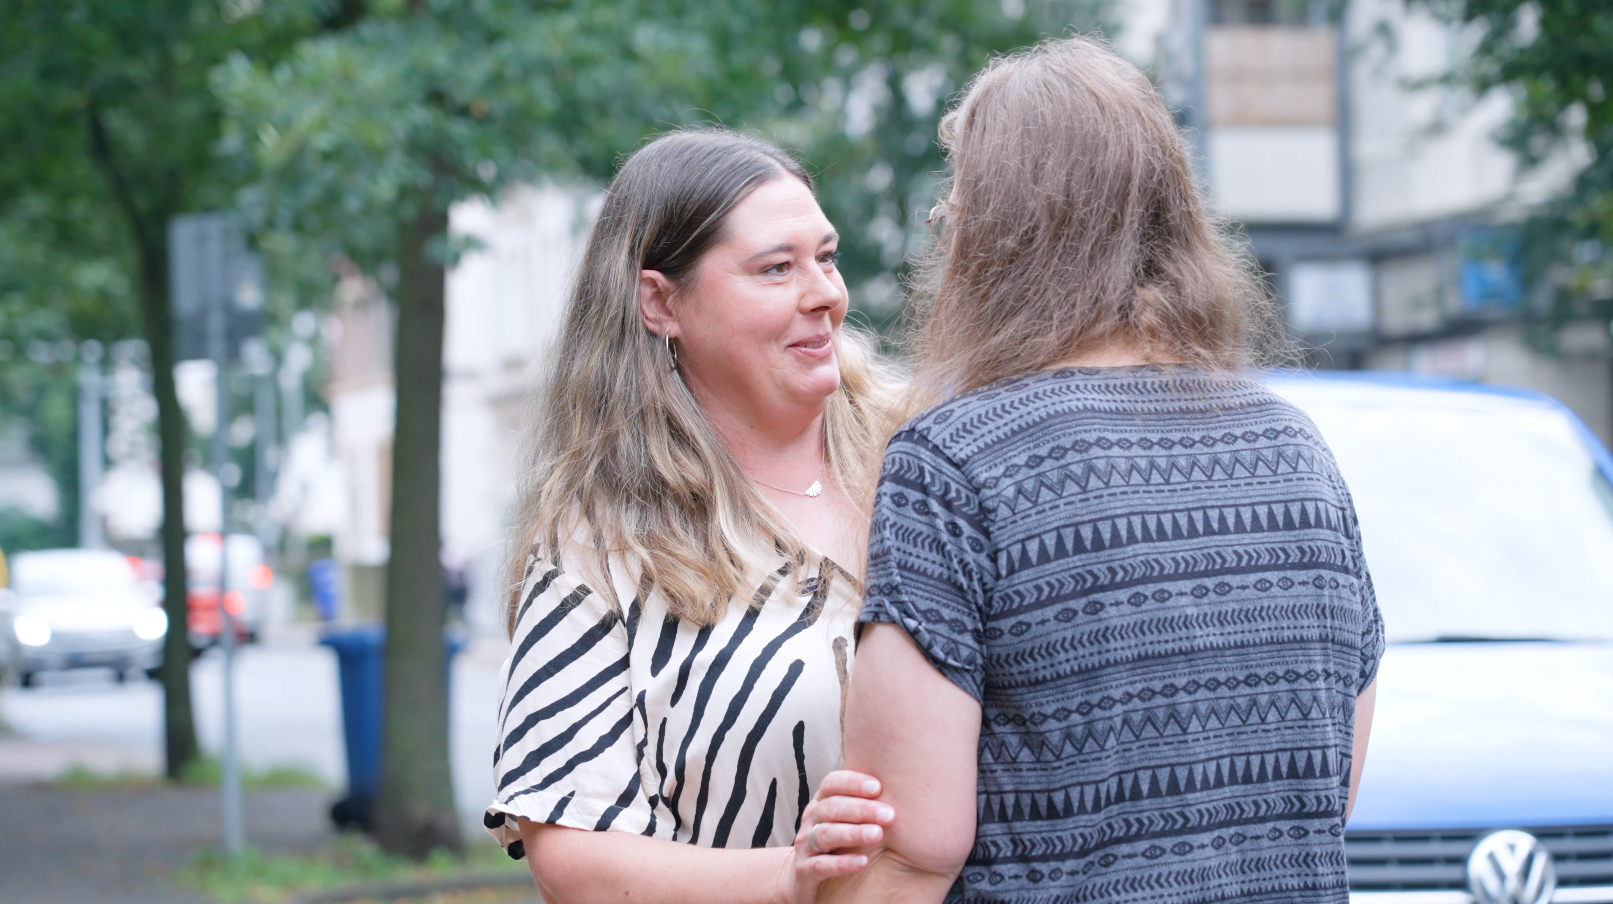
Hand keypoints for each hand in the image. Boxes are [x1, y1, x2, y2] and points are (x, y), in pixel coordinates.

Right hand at [787, 770, 893, 903]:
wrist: (805, 878)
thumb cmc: (836, 843)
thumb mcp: (844, 820)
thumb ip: (864, 806)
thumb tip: (902, 790)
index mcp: (821, 803)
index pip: (831, 784)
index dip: (852, 783)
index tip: (877, 787)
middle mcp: (811, 821)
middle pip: (831, 808)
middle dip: (861, 809)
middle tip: (888, 815)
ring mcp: (805, 846)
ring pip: (826, 834)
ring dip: (853, 833)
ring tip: (877, 835)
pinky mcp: (805, 871)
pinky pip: (821, 866)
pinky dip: (842, 863)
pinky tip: (863, 862)